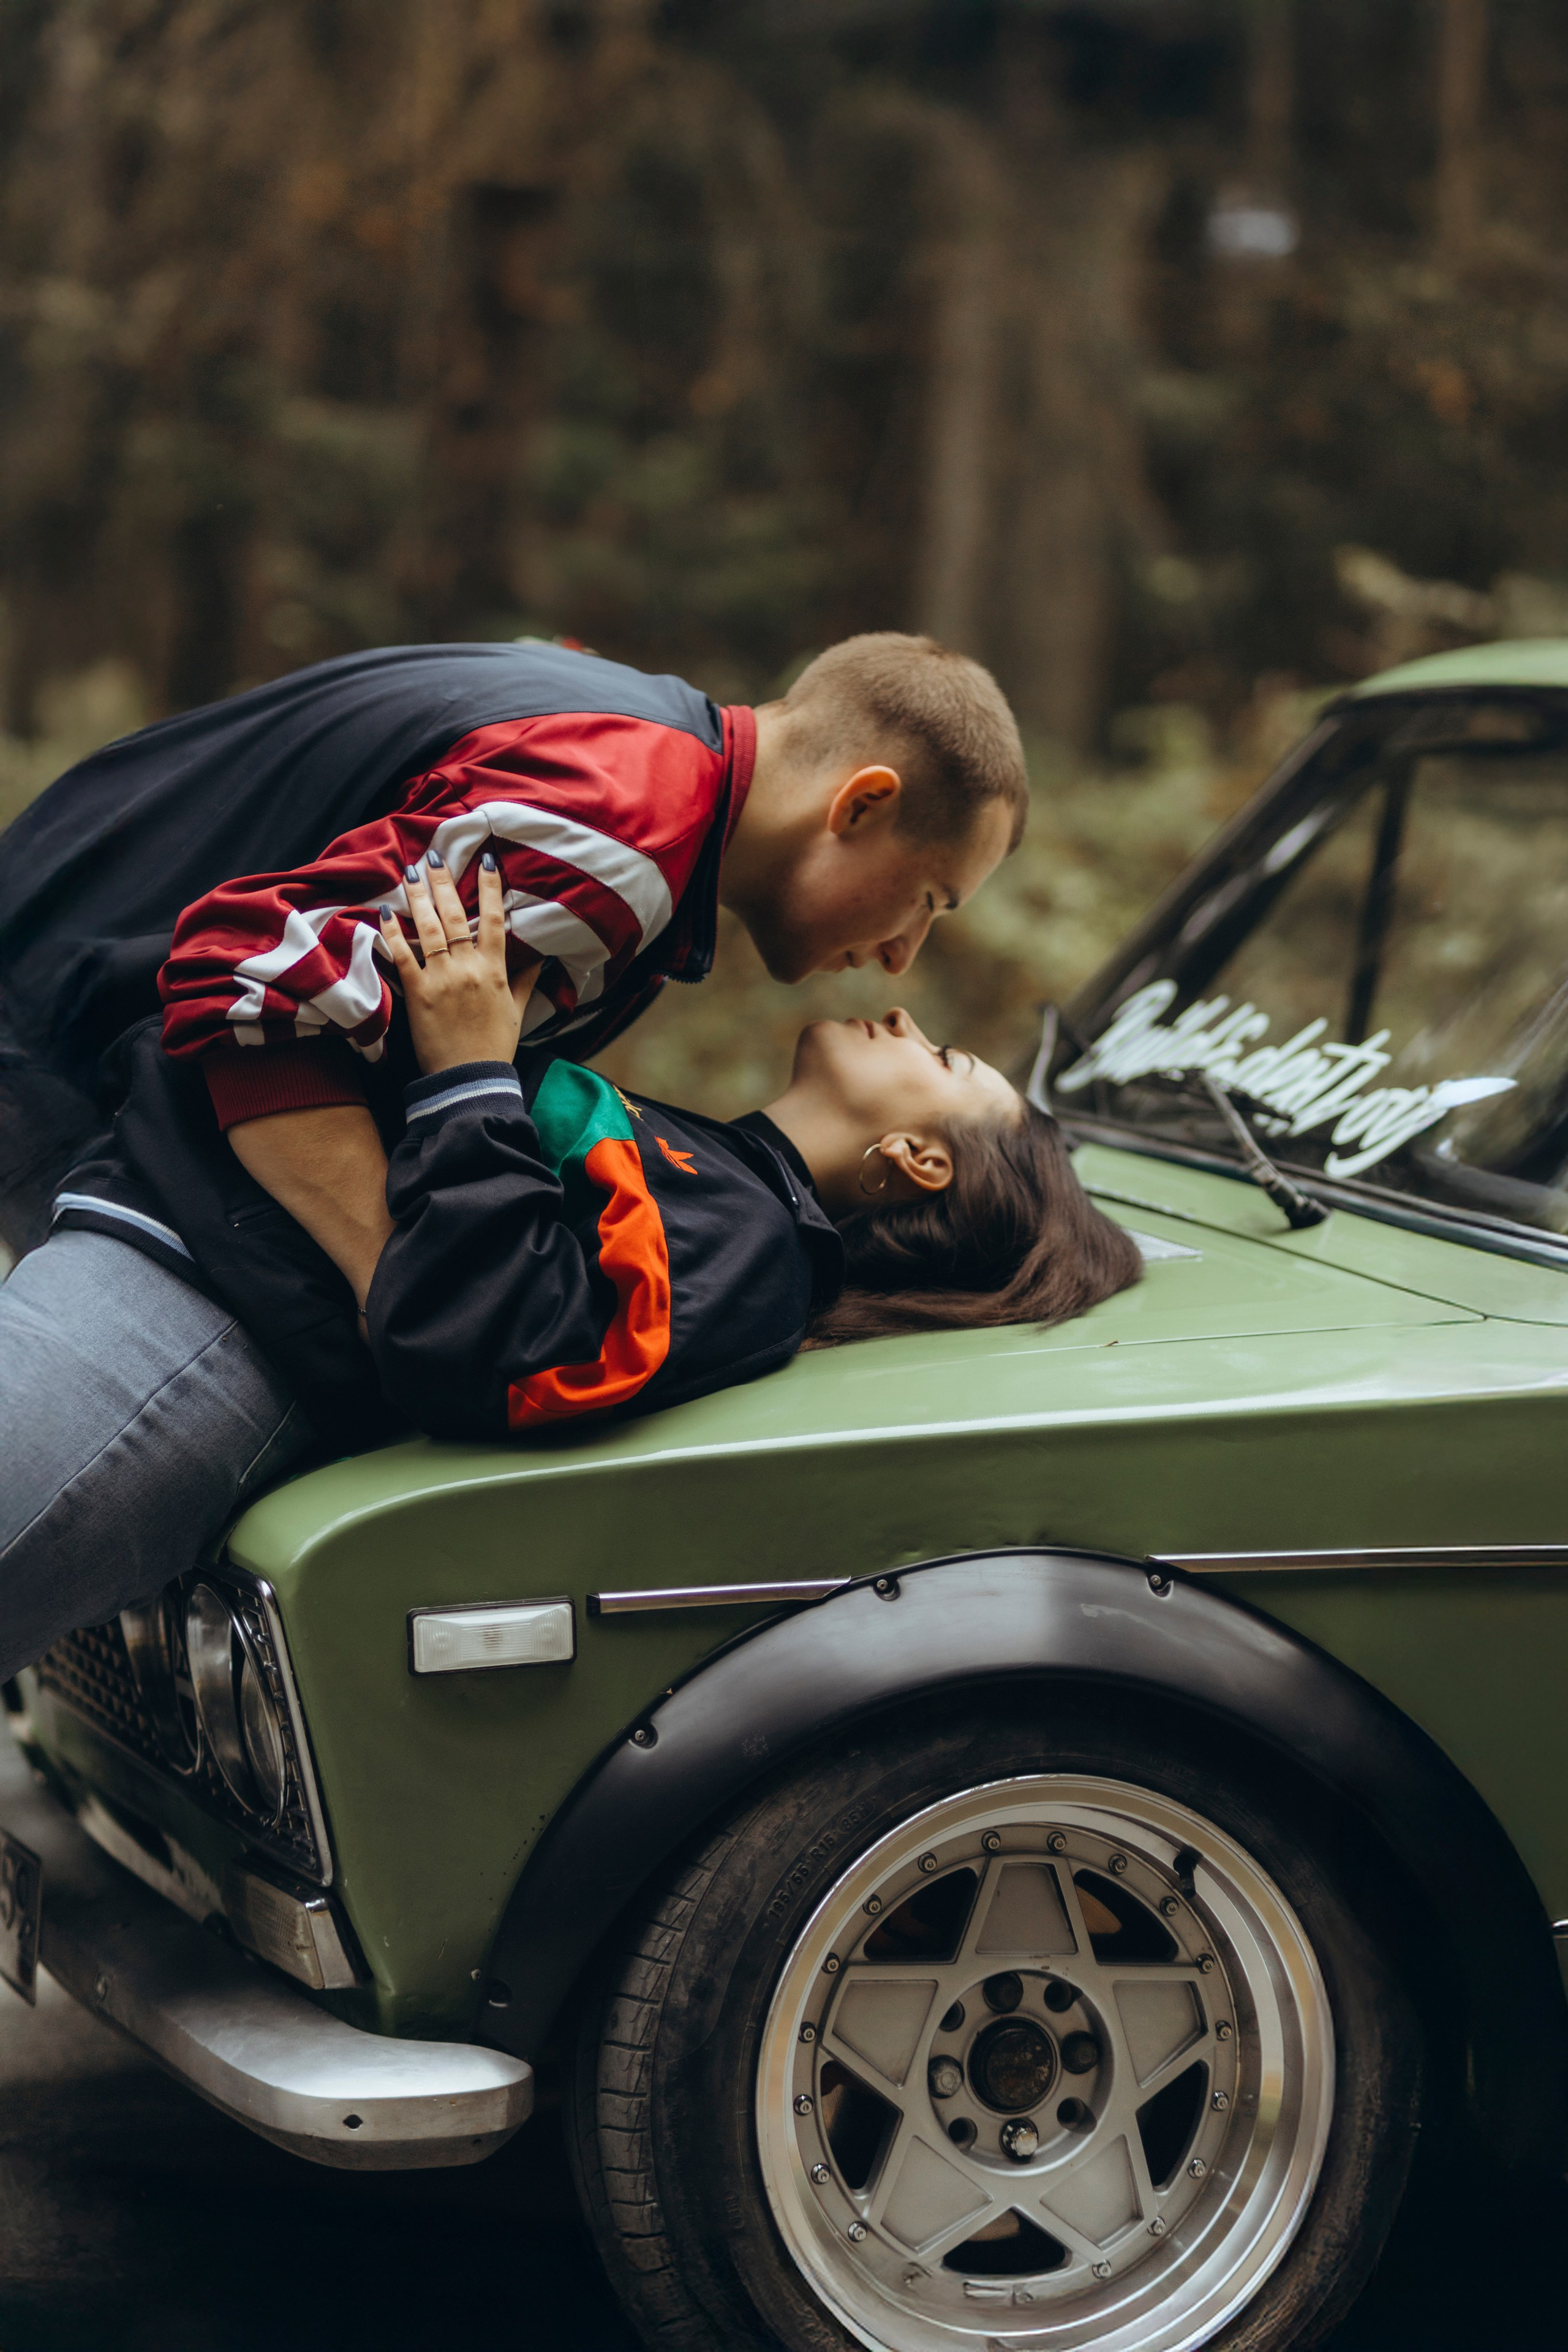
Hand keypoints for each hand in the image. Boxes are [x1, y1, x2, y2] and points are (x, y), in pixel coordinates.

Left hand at [379, 851, 541, 1076]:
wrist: (470, 1078)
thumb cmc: (495, 1046)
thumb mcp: (516, 1010)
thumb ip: (525, 979)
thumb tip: (541, 956)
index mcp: (494, 970)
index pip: (495, 920)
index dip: (491, 888)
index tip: (486, 861)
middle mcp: (468, 968)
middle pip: (456, 915)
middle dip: (444, 882)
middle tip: (434, 856)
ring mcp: (442, 979)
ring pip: (429, 928)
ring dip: (417, 896)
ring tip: (409, 870)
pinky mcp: (418, 993)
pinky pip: (404, 956)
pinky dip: (394, 933)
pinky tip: (386, 911)